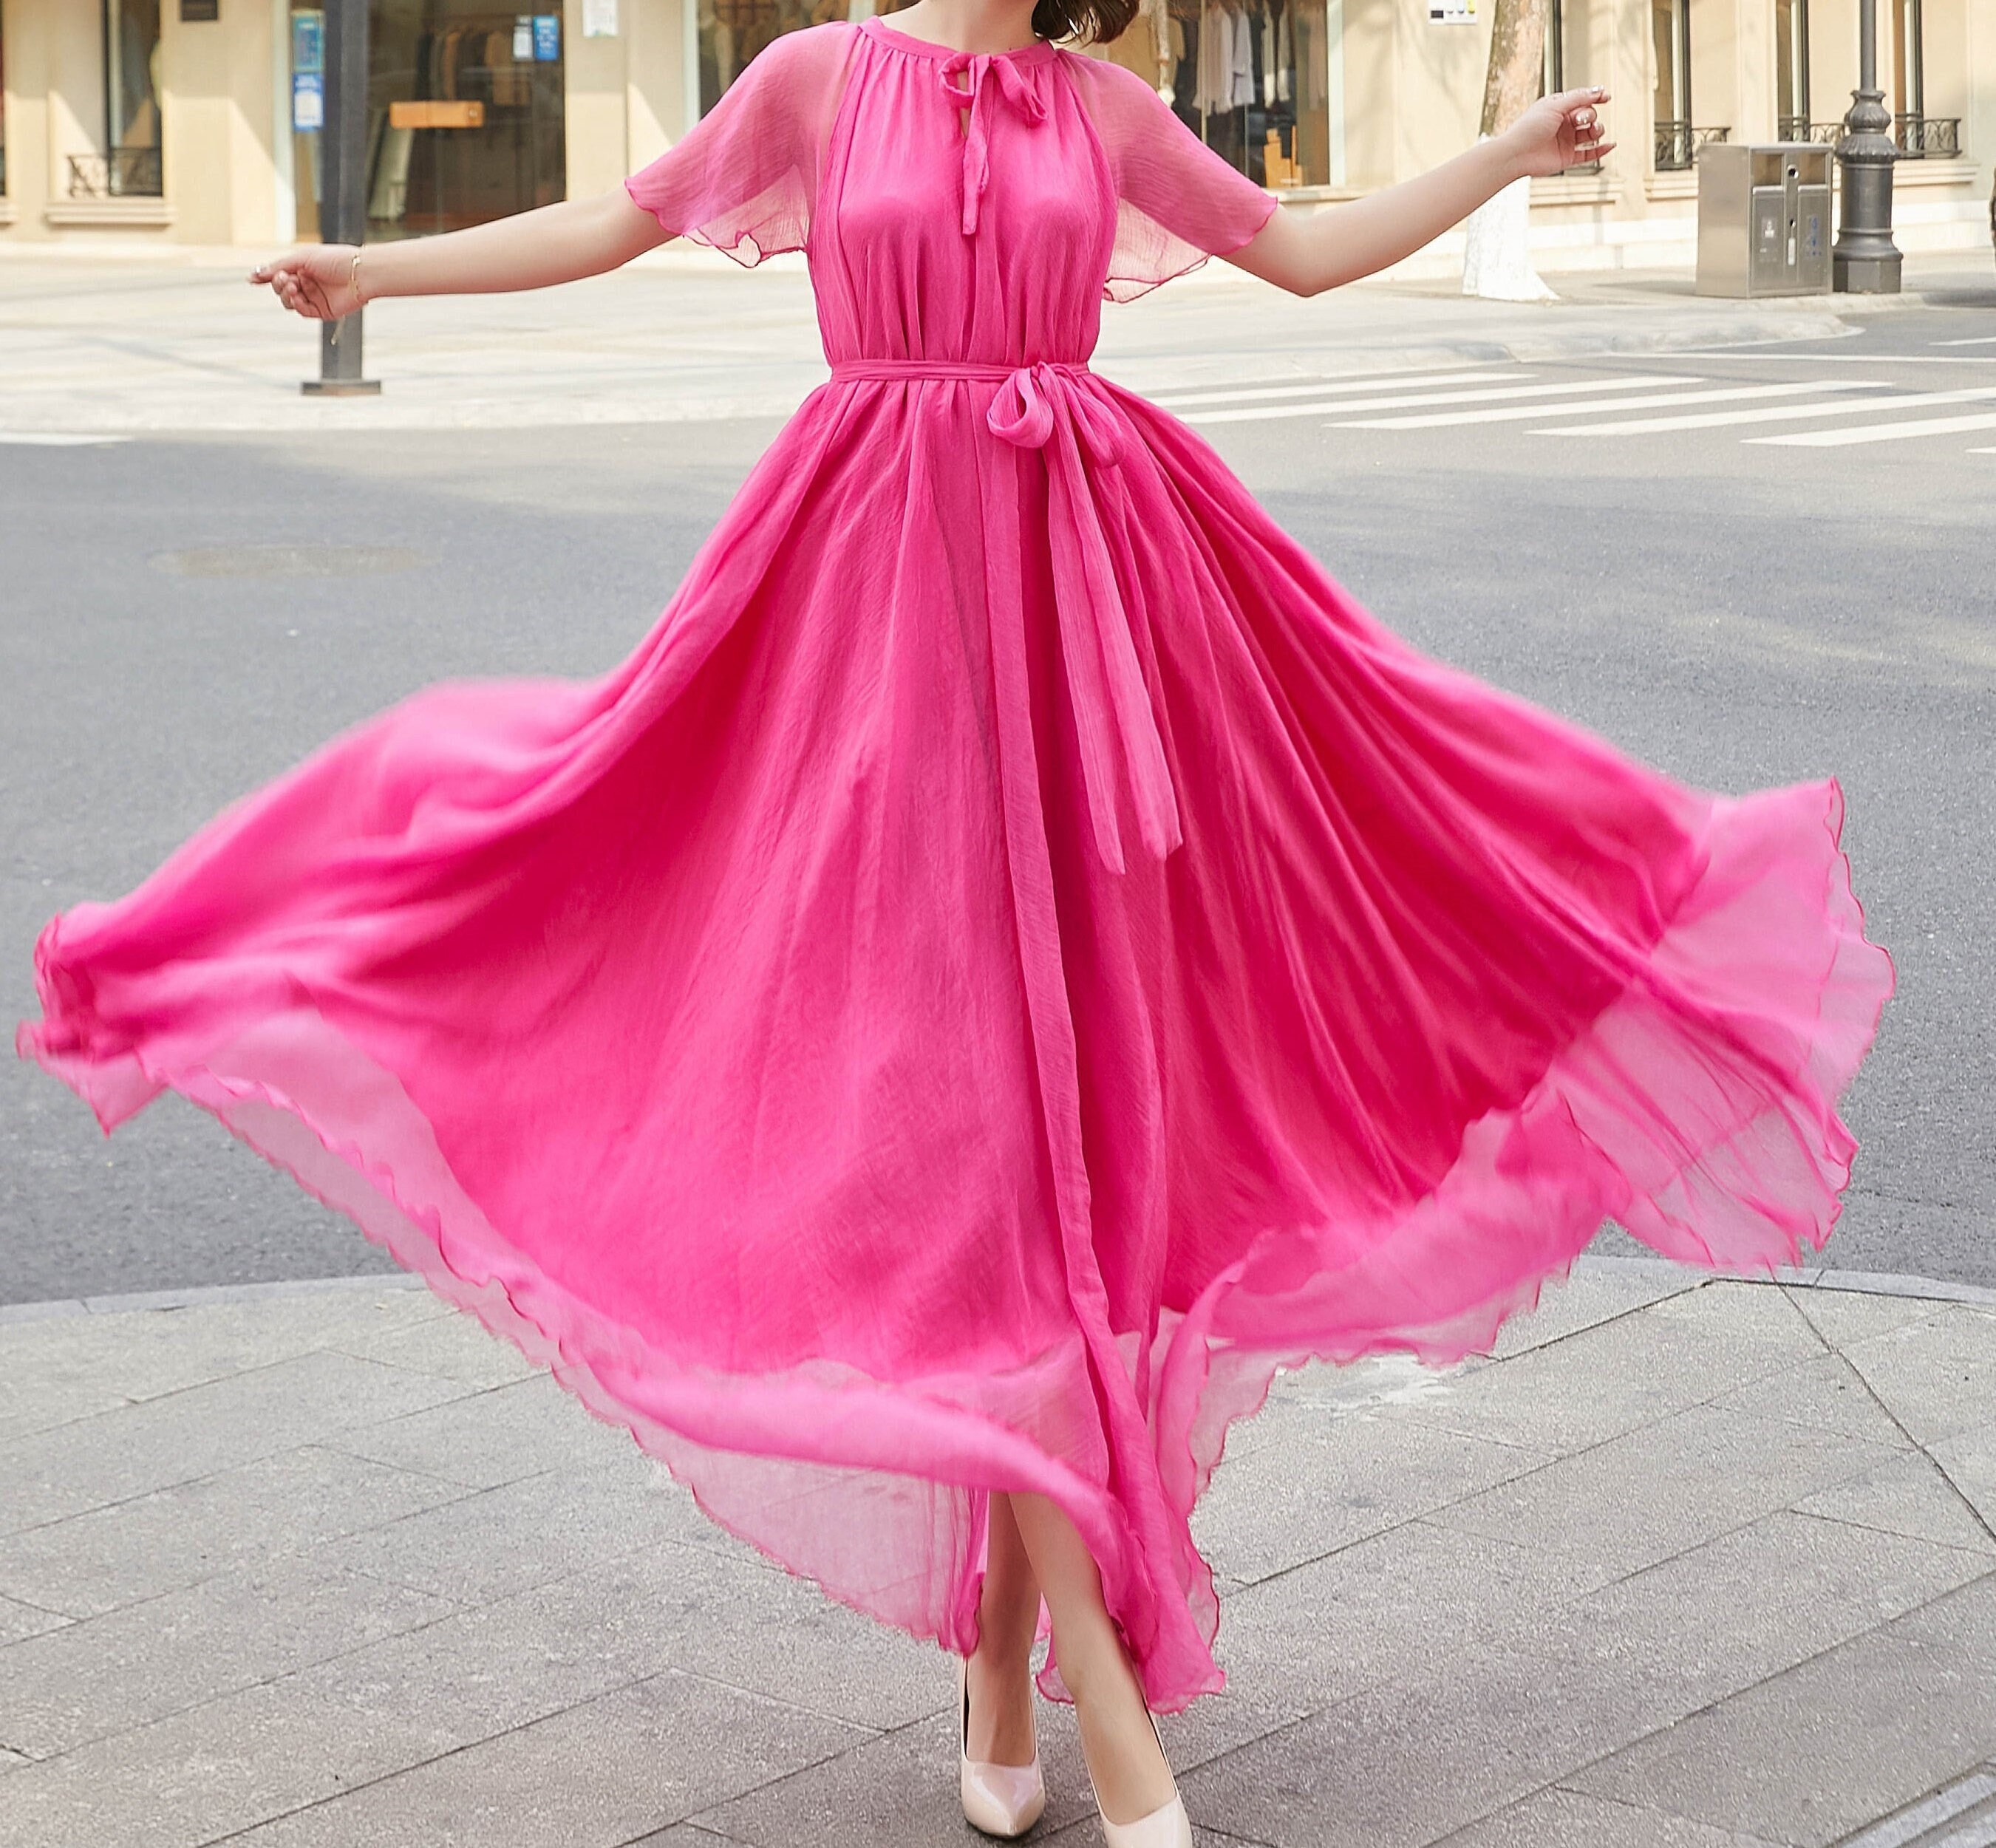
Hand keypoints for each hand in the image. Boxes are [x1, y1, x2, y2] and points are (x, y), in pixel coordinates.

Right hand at [248, 244, 363, 319]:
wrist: (360, 273)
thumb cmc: (334, 259)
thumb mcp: (301, 258)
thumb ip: (278, 267)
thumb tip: (255, 274)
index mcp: (303, 267)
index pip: (279, 274)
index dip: (265, 277)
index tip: (252, 280)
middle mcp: (308, 282)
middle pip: (281, 289)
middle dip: (278, 284)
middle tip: (285, 278)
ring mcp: (315, 297)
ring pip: (289, 301)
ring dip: (286, 294)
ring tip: (293, 285)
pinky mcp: (323, 311)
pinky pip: (302, 311)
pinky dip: (296, 304)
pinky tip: (296, 296)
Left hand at [1502, 87, 1614, 178]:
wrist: (1516, 154)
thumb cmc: (1529, 128)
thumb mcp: (1555, 106)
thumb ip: (1579, 97)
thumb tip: (1599, 90)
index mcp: (1558, 108)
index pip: (1582, 100)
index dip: (1595, 97)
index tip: (1605, 97)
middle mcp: (1563, 124)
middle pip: (1589, 115)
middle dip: (1589, 116)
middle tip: (1579, 120)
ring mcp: (1566, 141)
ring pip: (1591, 134)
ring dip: (1597, 130)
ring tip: (1592, 131)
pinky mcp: (1567, 158)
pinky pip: (1589, 154)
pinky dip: (1601, 150)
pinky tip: (1610, 145)